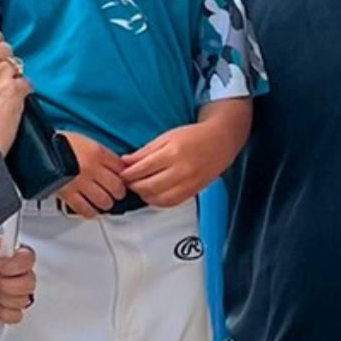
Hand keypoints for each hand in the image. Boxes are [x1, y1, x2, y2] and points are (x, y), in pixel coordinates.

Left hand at [0, 239, 36, 323]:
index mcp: (15, 254)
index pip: (28, 259)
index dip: (11, 266)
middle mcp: (21, 273)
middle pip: (29, 283)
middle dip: (4, 285)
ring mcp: (18, 293)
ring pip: (22, 300)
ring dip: (0, 297)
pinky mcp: (11, 309)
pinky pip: (15, 316)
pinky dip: (2, 312)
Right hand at [55, 133, 128, 216]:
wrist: (36, 148)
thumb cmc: (58, 144)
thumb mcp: (85, 141)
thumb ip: (102, 155)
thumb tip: (116, 167)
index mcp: (97, 152)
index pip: (122, 169)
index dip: (124, 177)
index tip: (123, 180)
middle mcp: (91, 168)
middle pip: (117, 188)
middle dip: (117, 192)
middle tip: (115, 193)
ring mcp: (80, 182)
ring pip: (104, 202)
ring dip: (105, 203)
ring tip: (102, 201)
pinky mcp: (68, 194)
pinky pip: (86, 210)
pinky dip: (90, 212)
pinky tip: (90, 208)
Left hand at [119, 122, 233, 206]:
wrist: (220, 142)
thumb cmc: (193, 137)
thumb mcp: (166, 137)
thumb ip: (145, 151)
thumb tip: (125, 162)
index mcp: (173, 153)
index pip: (143, 169)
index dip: (128, 174)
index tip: (121, 174)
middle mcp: (181, 170)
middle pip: (149, 186)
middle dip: (133, 186)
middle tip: (127, 182)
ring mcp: (188, 183)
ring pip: (159, 198)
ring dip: (144, 195)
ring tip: (139, 188)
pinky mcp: (192, 192)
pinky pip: (170, 203)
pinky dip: (157, 201)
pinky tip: (152, 195)